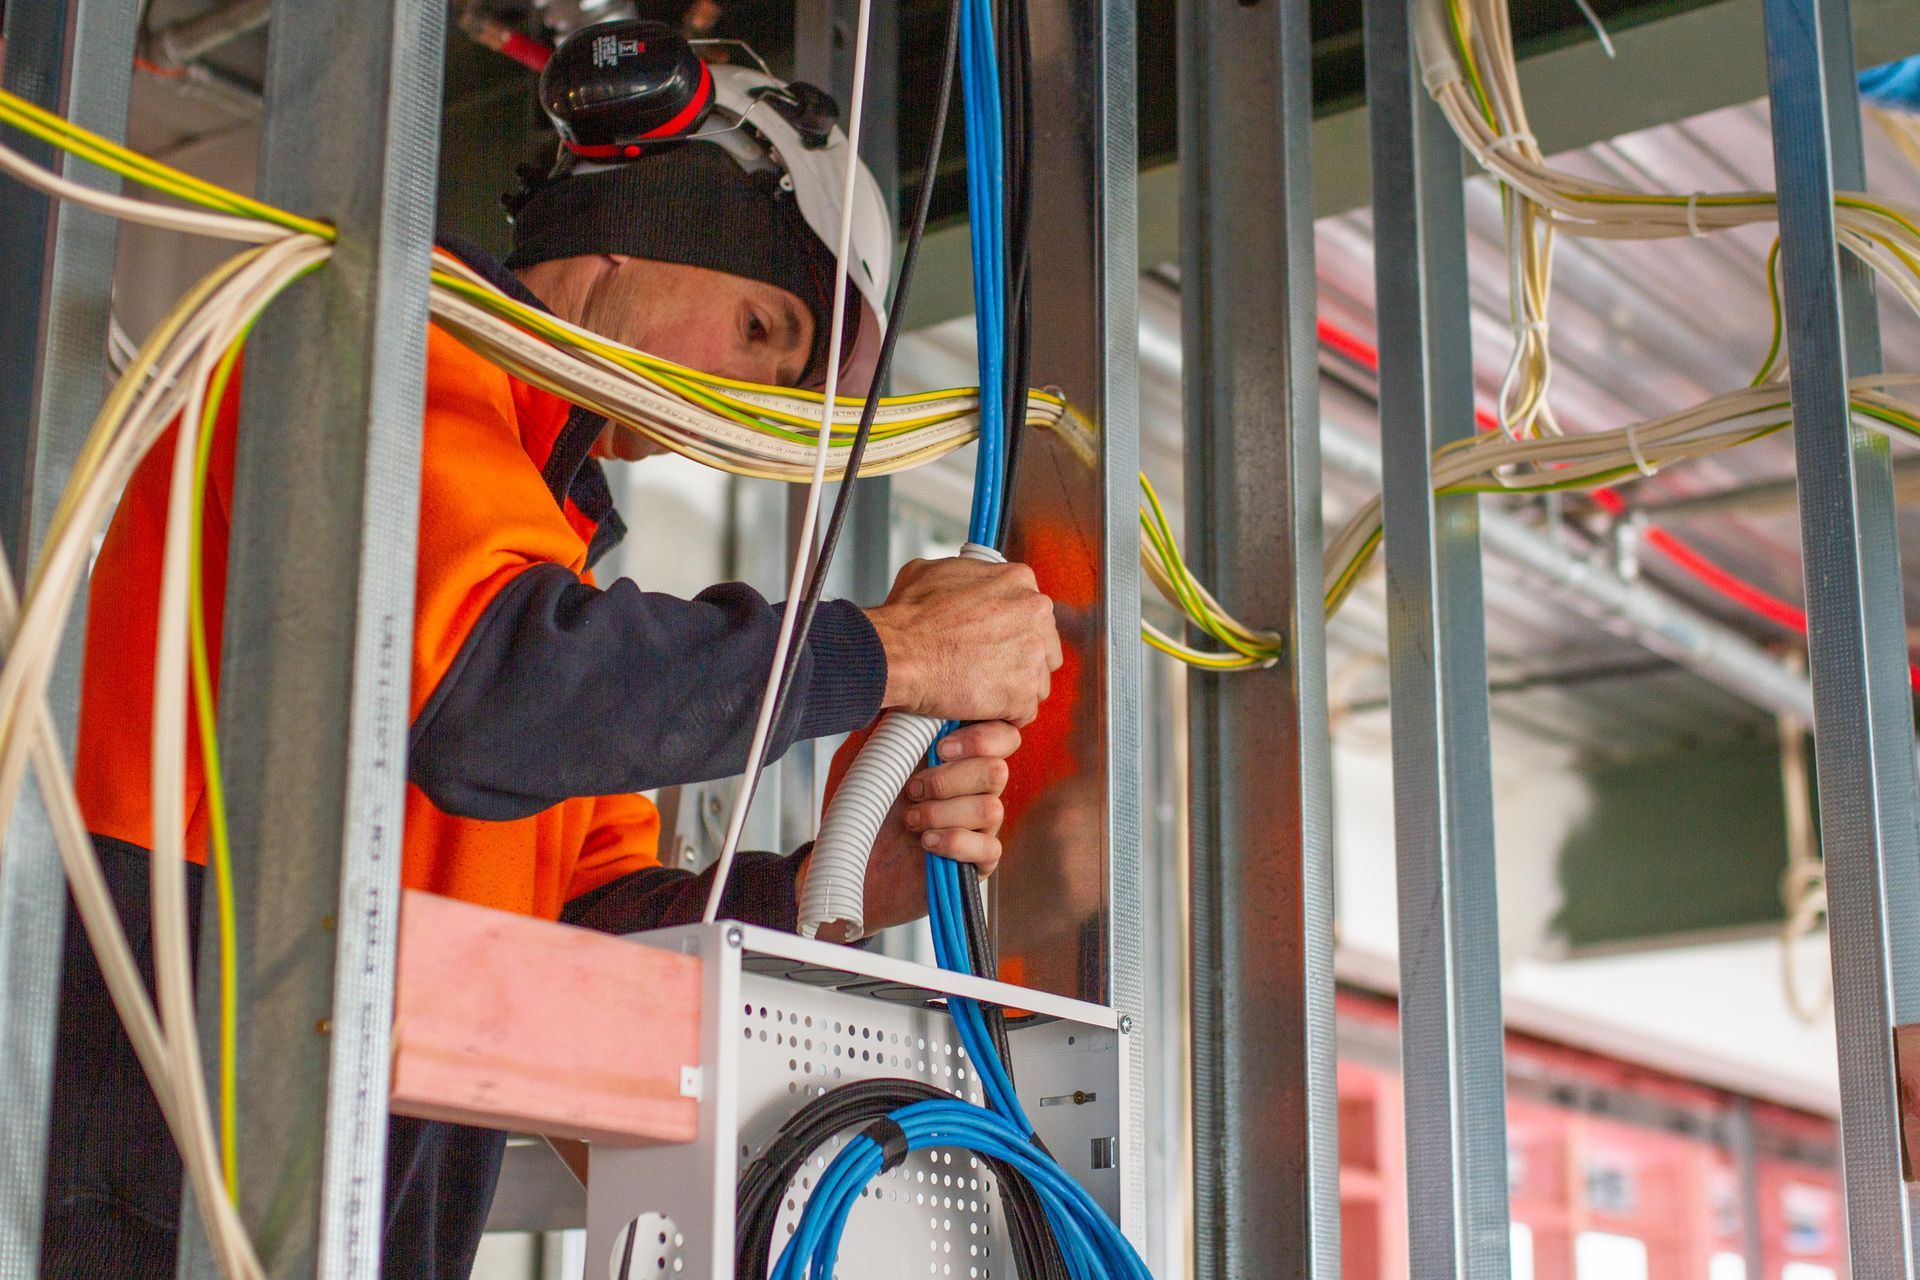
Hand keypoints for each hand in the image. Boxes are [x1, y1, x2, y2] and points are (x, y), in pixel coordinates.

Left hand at [843, 720, 1018, 935]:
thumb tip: (906, 687)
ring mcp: (976, 826)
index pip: (1000, 734)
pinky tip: (926, 844)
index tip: (940, 747)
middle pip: (998, 770)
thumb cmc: (857, 810)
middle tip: (912, 788)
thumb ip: (889, 723)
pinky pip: (989, 849)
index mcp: (955, 757)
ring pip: (991, 808)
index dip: (979, 738)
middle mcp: (972, 788)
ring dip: (944, 812)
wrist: (844, 864)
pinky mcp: (975, 863)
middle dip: (951, 780)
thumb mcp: (863, 756)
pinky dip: (953, 843)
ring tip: (910, 820)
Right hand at [864, 559, 1062, 725]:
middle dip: (1018, 661)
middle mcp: (1034, 613)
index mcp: (1018, 580)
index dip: (1013, 631)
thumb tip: (964, 583)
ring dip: (1010, 691)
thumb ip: (965, 577)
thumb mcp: (933, 571)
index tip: (997, 642)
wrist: (895, 653)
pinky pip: (1021, 714)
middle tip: (986, 670)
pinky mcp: (1022, 694)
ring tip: (976, 692)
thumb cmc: (908, 617)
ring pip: (1035, 682)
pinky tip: (974, 713)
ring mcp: (1032, 655)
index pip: (1033, 611)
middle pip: (1043, 646)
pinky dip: (998, 719)